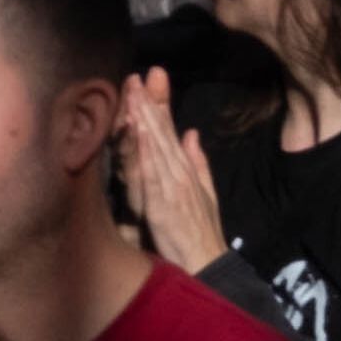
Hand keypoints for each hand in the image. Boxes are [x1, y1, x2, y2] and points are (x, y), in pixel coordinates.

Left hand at [117, 69, 224, 269]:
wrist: (206, 264)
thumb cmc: (199, 232)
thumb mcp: (202, 193)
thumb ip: (197, 162)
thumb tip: (192, 133)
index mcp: (185, 170)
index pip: (169, 132)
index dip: (158, 106)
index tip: (148, 79)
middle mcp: (180, 174)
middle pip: (162, 134)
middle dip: (150, 104)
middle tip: (137, 76)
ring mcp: (173, 187)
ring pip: (156, 148)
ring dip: (146, 120)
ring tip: (134, 94)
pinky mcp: (164, 204)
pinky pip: (152, 173)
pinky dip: (146, 151)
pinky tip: (138, 133)